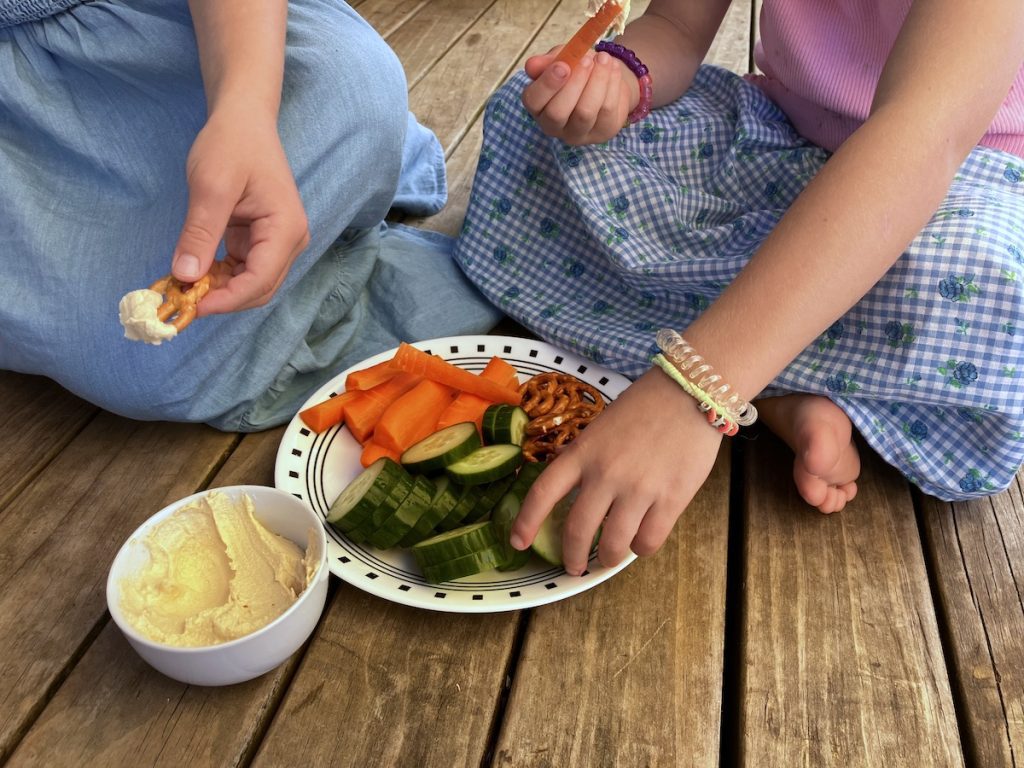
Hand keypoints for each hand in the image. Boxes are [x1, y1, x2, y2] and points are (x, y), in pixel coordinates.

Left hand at [170, 109, 309, 315]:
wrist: (243, 120)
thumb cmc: (231, 145)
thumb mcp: (211, 187)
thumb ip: (200, 233)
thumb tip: (184, 276)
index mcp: (286, 230)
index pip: (260, 280)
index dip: (227, 299)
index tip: (192, 305)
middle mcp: (289, 242)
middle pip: (259, 289)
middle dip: (223, 299)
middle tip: (182, 300)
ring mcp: (276, 243)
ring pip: (250, 284)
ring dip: (219, 291)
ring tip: (184, 286)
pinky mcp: (260, 241)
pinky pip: (242, 270)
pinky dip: (219, 277)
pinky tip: (194, 273)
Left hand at [510, 367, 723, 574]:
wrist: (690, 392)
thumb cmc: (645, 407)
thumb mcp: (601, 427)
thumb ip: (584, 457)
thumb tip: (569, 480)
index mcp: (583, 452)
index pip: (543, 492)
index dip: (526, 522)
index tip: (518, 542)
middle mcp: (605, 473)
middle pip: (577, 530)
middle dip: (572, 557)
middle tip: (574, 566)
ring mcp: (639, 488)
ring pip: (613, 545)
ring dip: (607, 559)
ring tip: (608, 558)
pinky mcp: (671, 499)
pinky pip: (648, 541)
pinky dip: (640, 548)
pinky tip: (640, 540)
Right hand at [522, 48, 635, 144]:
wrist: (607, 78)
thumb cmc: (577, 69)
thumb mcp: (561, 58)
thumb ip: (548, 60)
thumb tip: (532, 65)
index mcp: (537, 106)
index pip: (533, 101)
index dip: (547, 84)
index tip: (563, 65)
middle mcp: (554, 126)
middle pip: (557, 113)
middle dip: (574, 84)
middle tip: (587, 60)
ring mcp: (578, 134)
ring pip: (585, 112)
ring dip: (597, 80)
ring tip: (603, 58)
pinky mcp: (602, 133)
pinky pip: (607, 110)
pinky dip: (612, 84)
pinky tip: (612, 69)